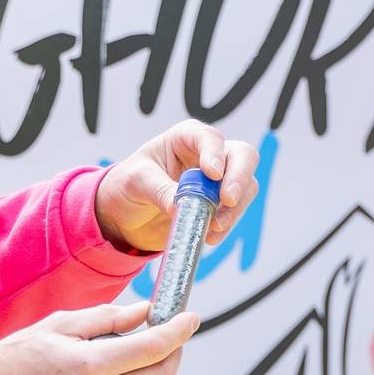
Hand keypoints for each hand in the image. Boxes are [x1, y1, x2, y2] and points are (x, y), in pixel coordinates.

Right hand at [0, 303, 196, 374]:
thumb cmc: (17, 358)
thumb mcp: (60, 326)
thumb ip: (109, 318)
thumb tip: (148, 313)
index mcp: (90, 367)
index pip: (154, 348)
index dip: (179, 330)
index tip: (190, 318)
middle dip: (173, 354)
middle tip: (167, 339)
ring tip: (133, 364)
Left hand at [94, 120, 260, 253]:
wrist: (127, 215)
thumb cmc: (128, 185)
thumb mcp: (136, 182)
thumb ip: (159, 189)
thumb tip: (180, 206)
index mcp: (186, 138)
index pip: (210, 138)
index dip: (215, 154)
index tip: (212, 174)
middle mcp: (209, 154)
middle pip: (243, 157)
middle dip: (239, 178)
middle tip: (229, 200)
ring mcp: (219, 181)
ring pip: (246, 188)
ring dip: (233, 209)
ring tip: (212, 227)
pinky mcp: (220, 206)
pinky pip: (235, 213)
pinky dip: (226, 226)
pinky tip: (209, 237)